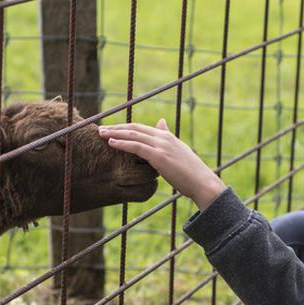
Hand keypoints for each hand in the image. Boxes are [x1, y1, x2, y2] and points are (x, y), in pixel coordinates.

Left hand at [97, 118, 226, 209]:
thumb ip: (168, 137)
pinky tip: (111, 143)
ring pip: (133, 135)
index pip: (141, 127)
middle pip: (134, 127)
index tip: (111, 128)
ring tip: (101, 133)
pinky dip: (122, 143)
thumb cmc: (190, 172)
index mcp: (167, 136)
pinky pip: (136, 147)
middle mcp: (163, 137)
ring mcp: (161, 146)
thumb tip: (161, 122)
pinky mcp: (158, 156)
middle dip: (116, 127)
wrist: (202, 182)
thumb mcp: (178, 150)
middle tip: (100, 128)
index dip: (124, 126)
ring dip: (115, 133)